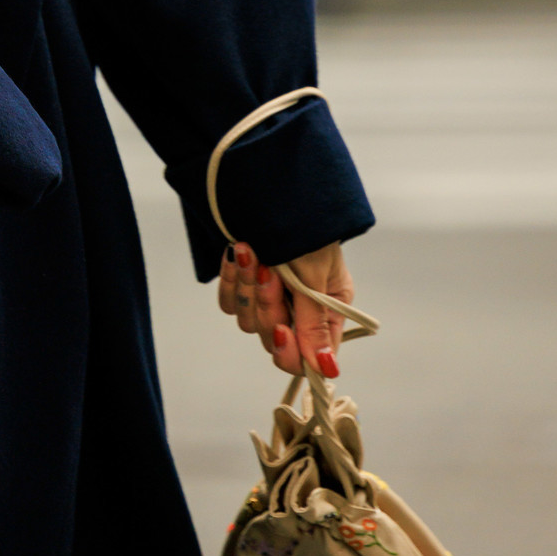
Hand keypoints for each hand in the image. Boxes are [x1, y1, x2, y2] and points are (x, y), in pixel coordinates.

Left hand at [217, 237, 353, 379]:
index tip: (281, 329)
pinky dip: (231, 281)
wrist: (269, 184)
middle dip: (268, 307)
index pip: (308, 356)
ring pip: (248, 321)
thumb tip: (327, 370)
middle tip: (269, 274)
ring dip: (248, 288)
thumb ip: (315, 323)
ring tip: (252, 253)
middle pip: (274, 339)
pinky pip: (229, 302)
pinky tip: (236, 254)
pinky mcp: (243, 283)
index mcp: (326, 310)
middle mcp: (298, 308)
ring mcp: (268, 296)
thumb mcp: (316, 273)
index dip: (292, 351)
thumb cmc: (306, 224)